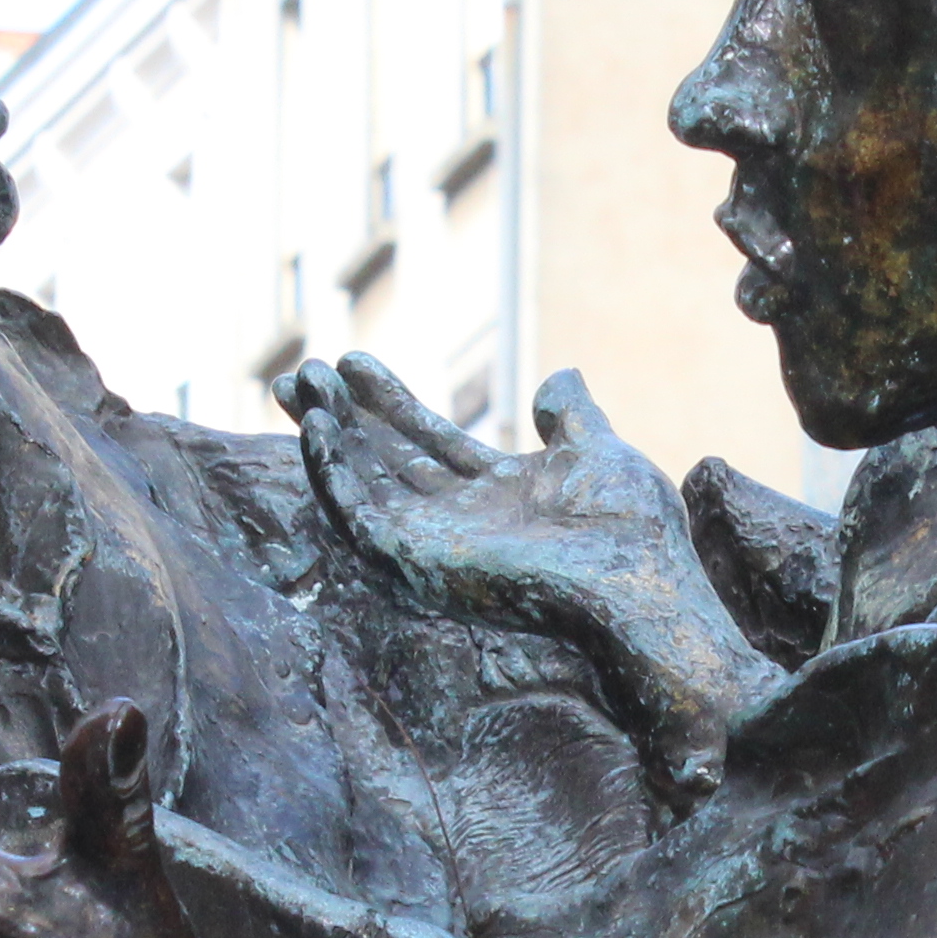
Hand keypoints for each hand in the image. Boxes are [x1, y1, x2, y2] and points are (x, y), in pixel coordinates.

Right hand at [288, 360, 774, 793]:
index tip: (352, 361)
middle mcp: (457, 520)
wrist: (639, 577)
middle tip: (300, 372)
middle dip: (340, 417)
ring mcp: (436, 543)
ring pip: (364, 484)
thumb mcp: (598, 451)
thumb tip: (561, 375)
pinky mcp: (420, 563)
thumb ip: (571, 415)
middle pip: (382, 460)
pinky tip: (315, 429)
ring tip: (298, 386)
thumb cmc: (633, 530)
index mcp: (494, 493)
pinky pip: (360, 519)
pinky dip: (333, 476)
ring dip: (327, 437)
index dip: (386, 402)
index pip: (425, 440)